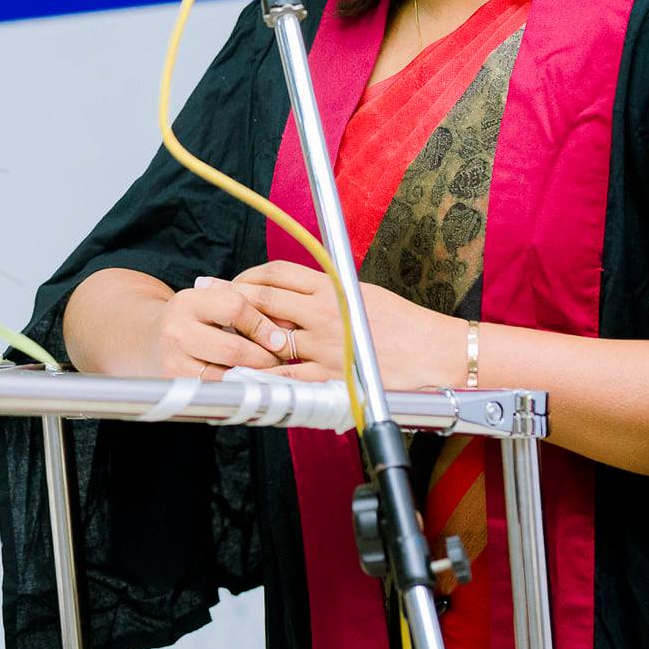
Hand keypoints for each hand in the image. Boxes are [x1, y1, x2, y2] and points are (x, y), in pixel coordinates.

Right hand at [143, 276, 291, 379]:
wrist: (147, 342)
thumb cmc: (192, 321)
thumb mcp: (209, 303)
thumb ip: (245, 308)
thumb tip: (289, 326)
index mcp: (188, 302)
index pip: (235, 307)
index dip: (262, 323)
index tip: (279, 336)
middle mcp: (176, 331)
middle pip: (234, 348)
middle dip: (265, 357)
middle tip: (280, 359)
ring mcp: (174, 362)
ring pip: (228, 375)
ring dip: (255, 376)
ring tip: (268, 372)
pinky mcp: (178, 386)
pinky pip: (219, 391)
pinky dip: (240, 389)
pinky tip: (250, 384)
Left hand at [227, 260, 465, 389]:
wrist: (437, 351)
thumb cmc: (406, 322)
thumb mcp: (364, 293)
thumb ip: (331, 291)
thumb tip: (304, 288)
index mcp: (333, 288)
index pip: (279, 272)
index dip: (250, 275)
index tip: (235, 281)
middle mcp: (325, 312)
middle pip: (265, 300)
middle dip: (234, 299)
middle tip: (211, 301)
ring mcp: (326, 344)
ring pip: (270, 336)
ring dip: (242, 338)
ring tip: (221, 339)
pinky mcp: (333, 374)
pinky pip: (290, 375)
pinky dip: (265, 376)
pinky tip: (245, 376)